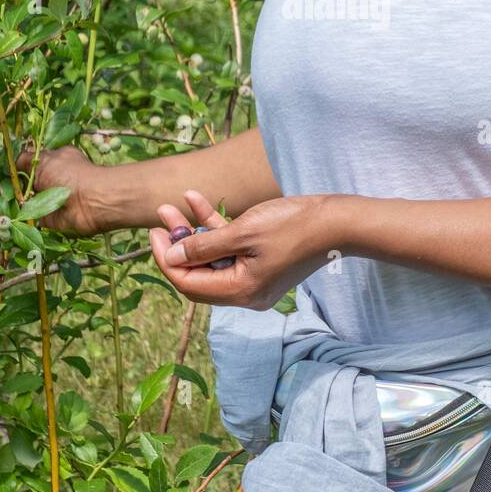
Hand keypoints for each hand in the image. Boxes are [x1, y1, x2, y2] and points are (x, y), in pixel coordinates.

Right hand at [0, 145, 103, 236]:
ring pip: (17, 202)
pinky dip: (8, 216)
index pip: (20, 168)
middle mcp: (46, 182)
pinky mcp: (45, 220)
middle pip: (16, 186)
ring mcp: (45, 202)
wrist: (92, 200)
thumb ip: (24, 160)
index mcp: (49, 164)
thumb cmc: (70, 174)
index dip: (3, 172)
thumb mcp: (45, 159)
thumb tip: (10, 159)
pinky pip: (23, 218)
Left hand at [148, 188, 337, 310]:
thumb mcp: (243, 232)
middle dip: (176, 244)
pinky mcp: (262, 262)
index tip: (153, 234)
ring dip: (192, 232)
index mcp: (240, 291)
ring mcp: (255, 277)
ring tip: (173, 205)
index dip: (166, 260)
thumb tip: (171, 256)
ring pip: (212, 258)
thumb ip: (205, 246)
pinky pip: (230, 248)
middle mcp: (245, 291)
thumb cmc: (293, 225)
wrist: (337, 222)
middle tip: (159, 219)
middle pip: (198, 272)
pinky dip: (214, 227)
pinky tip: (197, 200)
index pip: (189, 284)